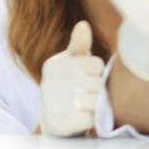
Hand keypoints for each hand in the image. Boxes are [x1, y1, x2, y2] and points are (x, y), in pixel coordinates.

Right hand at [40, 20, 104, 136]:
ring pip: (97, 100)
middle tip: (87, 96)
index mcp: (53, 66)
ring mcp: (54, 105)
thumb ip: (79, 45)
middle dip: (99, 90)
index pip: (96, 64)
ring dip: (98, 105)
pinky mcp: (61, 124)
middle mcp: (49, 83)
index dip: (98, 74)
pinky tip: (83, 119)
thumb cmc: (72, 86)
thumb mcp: (75, 63)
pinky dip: (94, 120)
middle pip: (98, 83)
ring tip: (86, 107)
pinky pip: (93, 118)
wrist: (58, 124)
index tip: (86, 80)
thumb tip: (83, 25)